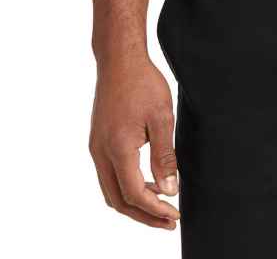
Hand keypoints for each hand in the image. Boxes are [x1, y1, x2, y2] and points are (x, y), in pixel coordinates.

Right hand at [88, 53, 180, 229]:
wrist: (119, 60)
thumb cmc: (143, 83)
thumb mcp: (162, 118)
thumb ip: (165, 156)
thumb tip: (170, 189)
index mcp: (118, 148)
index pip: (134, 193)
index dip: (155, 209)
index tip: (174, 215)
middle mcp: (101, 152)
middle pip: (118, 200)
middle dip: (143, 215)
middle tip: (168, 221)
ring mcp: (96, 147)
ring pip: (111, 189)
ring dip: (134, 202)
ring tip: (160, 204)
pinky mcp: (98, 141)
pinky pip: (109, 174)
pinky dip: (126, 186)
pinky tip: (146, 181)